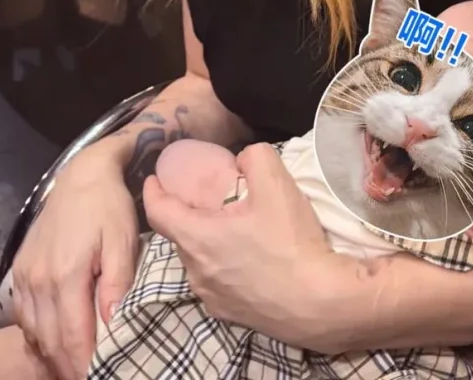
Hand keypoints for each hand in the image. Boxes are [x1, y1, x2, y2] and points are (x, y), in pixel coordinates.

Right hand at [12, 144, 139, 379]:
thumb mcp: (123, 241)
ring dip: (55, 353)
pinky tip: (58, 338)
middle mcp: (39, 281)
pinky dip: (40, 334)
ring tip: (79, 363)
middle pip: (51, 341)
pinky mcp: (20, 272)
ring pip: (36, 333)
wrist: (82, 176)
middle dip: (72, 365)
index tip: (103, 376)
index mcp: (67, 275)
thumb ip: (118, 283)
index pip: (73, 336)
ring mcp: (25, 278)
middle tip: (95, 375)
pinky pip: (25, 317)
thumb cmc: (109, 208)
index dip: (86, 364)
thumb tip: (113, 325)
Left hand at [143, 142, 350, 349]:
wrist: (319, 302)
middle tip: (213, 199)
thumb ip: (254, 156)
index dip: (153, 191)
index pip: (158, 212)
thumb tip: (244, 158)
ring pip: (200, 261)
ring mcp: (211, 298)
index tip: (154, 178)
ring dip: (210, 242)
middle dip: (191, 215)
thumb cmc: (290, 242)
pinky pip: (218, 283)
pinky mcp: (230, 316)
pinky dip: (226, 266)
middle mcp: (196, 272)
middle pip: (182, 236)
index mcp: (197, 238)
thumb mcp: (276, 183)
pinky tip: (252, 260)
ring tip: (238, 230)